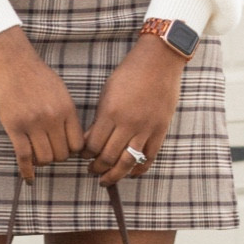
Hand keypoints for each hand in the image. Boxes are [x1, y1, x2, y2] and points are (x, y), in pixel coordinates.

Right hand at [0, 26, 84, 182]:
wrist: (12, 60)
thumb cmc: (36, 74)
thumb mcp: (60, 91)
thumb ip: (66, 113)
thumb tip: (71, 137)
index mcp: (66, 109)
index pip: (77, 144)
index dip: (72, 152)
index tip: (64, 150)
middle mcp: (52, 118)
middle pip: (61, 154)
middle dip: (56, 157)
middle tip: (48, 152)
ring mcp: (33, 124)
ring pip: (44, 158)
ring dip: (41, 162)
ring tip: (36, 156)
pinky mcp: (14, 127)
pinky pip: (24, 156)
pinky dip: (26, 171)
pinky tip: (28, 178)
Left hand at [85, 35, 185, 186]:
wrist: (158, 63)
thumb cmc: (129, 74)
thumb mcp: (107, 93)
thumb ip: (100, 119)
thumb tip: (90, 141)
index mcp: (111, 113)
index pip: (93, 145)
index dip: (86, 155)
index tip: (84, 157)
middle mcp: (128, 124)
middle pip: (108, 157)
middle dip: (97, 168)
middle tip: (92, 171)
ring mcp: (146, 129)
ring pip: (128, 162)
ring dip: (115, 175)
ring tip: (106, 180)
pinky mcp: (160, 130)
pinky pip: (149, 157)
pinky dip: (139, 169)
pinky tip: (131, 174)